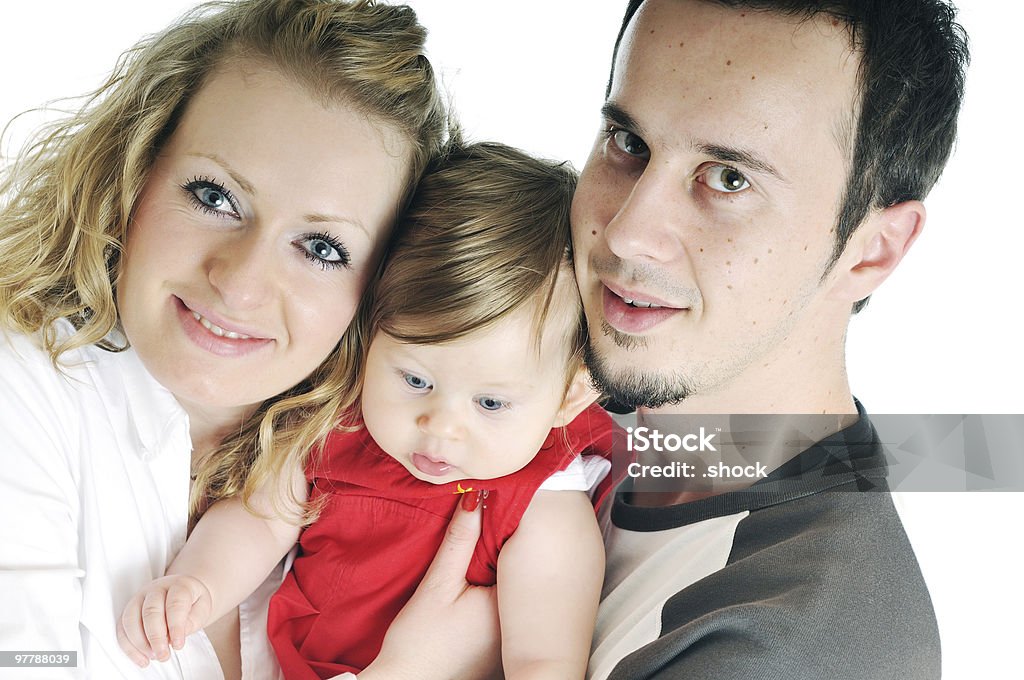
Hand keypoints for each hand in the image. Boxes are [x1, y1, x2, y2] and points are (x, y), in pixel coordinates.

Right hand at [117, 574, 212, 666]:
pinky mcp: (129, 610)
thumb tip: (174, 638)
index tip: (178, 645)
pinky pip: (122, 628)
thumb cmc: (194, 602)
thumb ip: (191, 622)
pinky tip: (141, 659)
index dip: (175, 626)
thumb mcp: (202, 609)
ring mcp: (140, 597)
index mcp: (179, 585)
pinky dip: (129, 646)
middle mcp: (157, 588)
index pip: (175, 603)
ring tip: (154, 657)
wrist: (185, 591)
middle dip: (156, 637)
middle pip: (150, 611)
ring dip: (140, 643)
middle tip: (164, 655)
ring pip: (131, 619)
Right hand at [360, 491, 501, 679]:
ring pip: (510, 589)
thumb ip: (459, 540)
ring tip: (478, 556)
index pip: (519, 555)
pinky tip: (474, 587)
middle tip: (487, 525)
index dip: (508, 528)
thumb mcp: (437, 584)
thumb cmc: (418, 642)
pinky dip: (492, 592)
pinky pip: (503, 608)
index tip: (497, 507)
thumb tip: (474, 498)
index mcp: (509, 606)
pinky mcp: (499, 647)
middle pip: (517, 571)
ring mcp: (510, 639)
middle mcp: (518, 625)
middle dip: (503, 548)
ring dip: (498, 570)